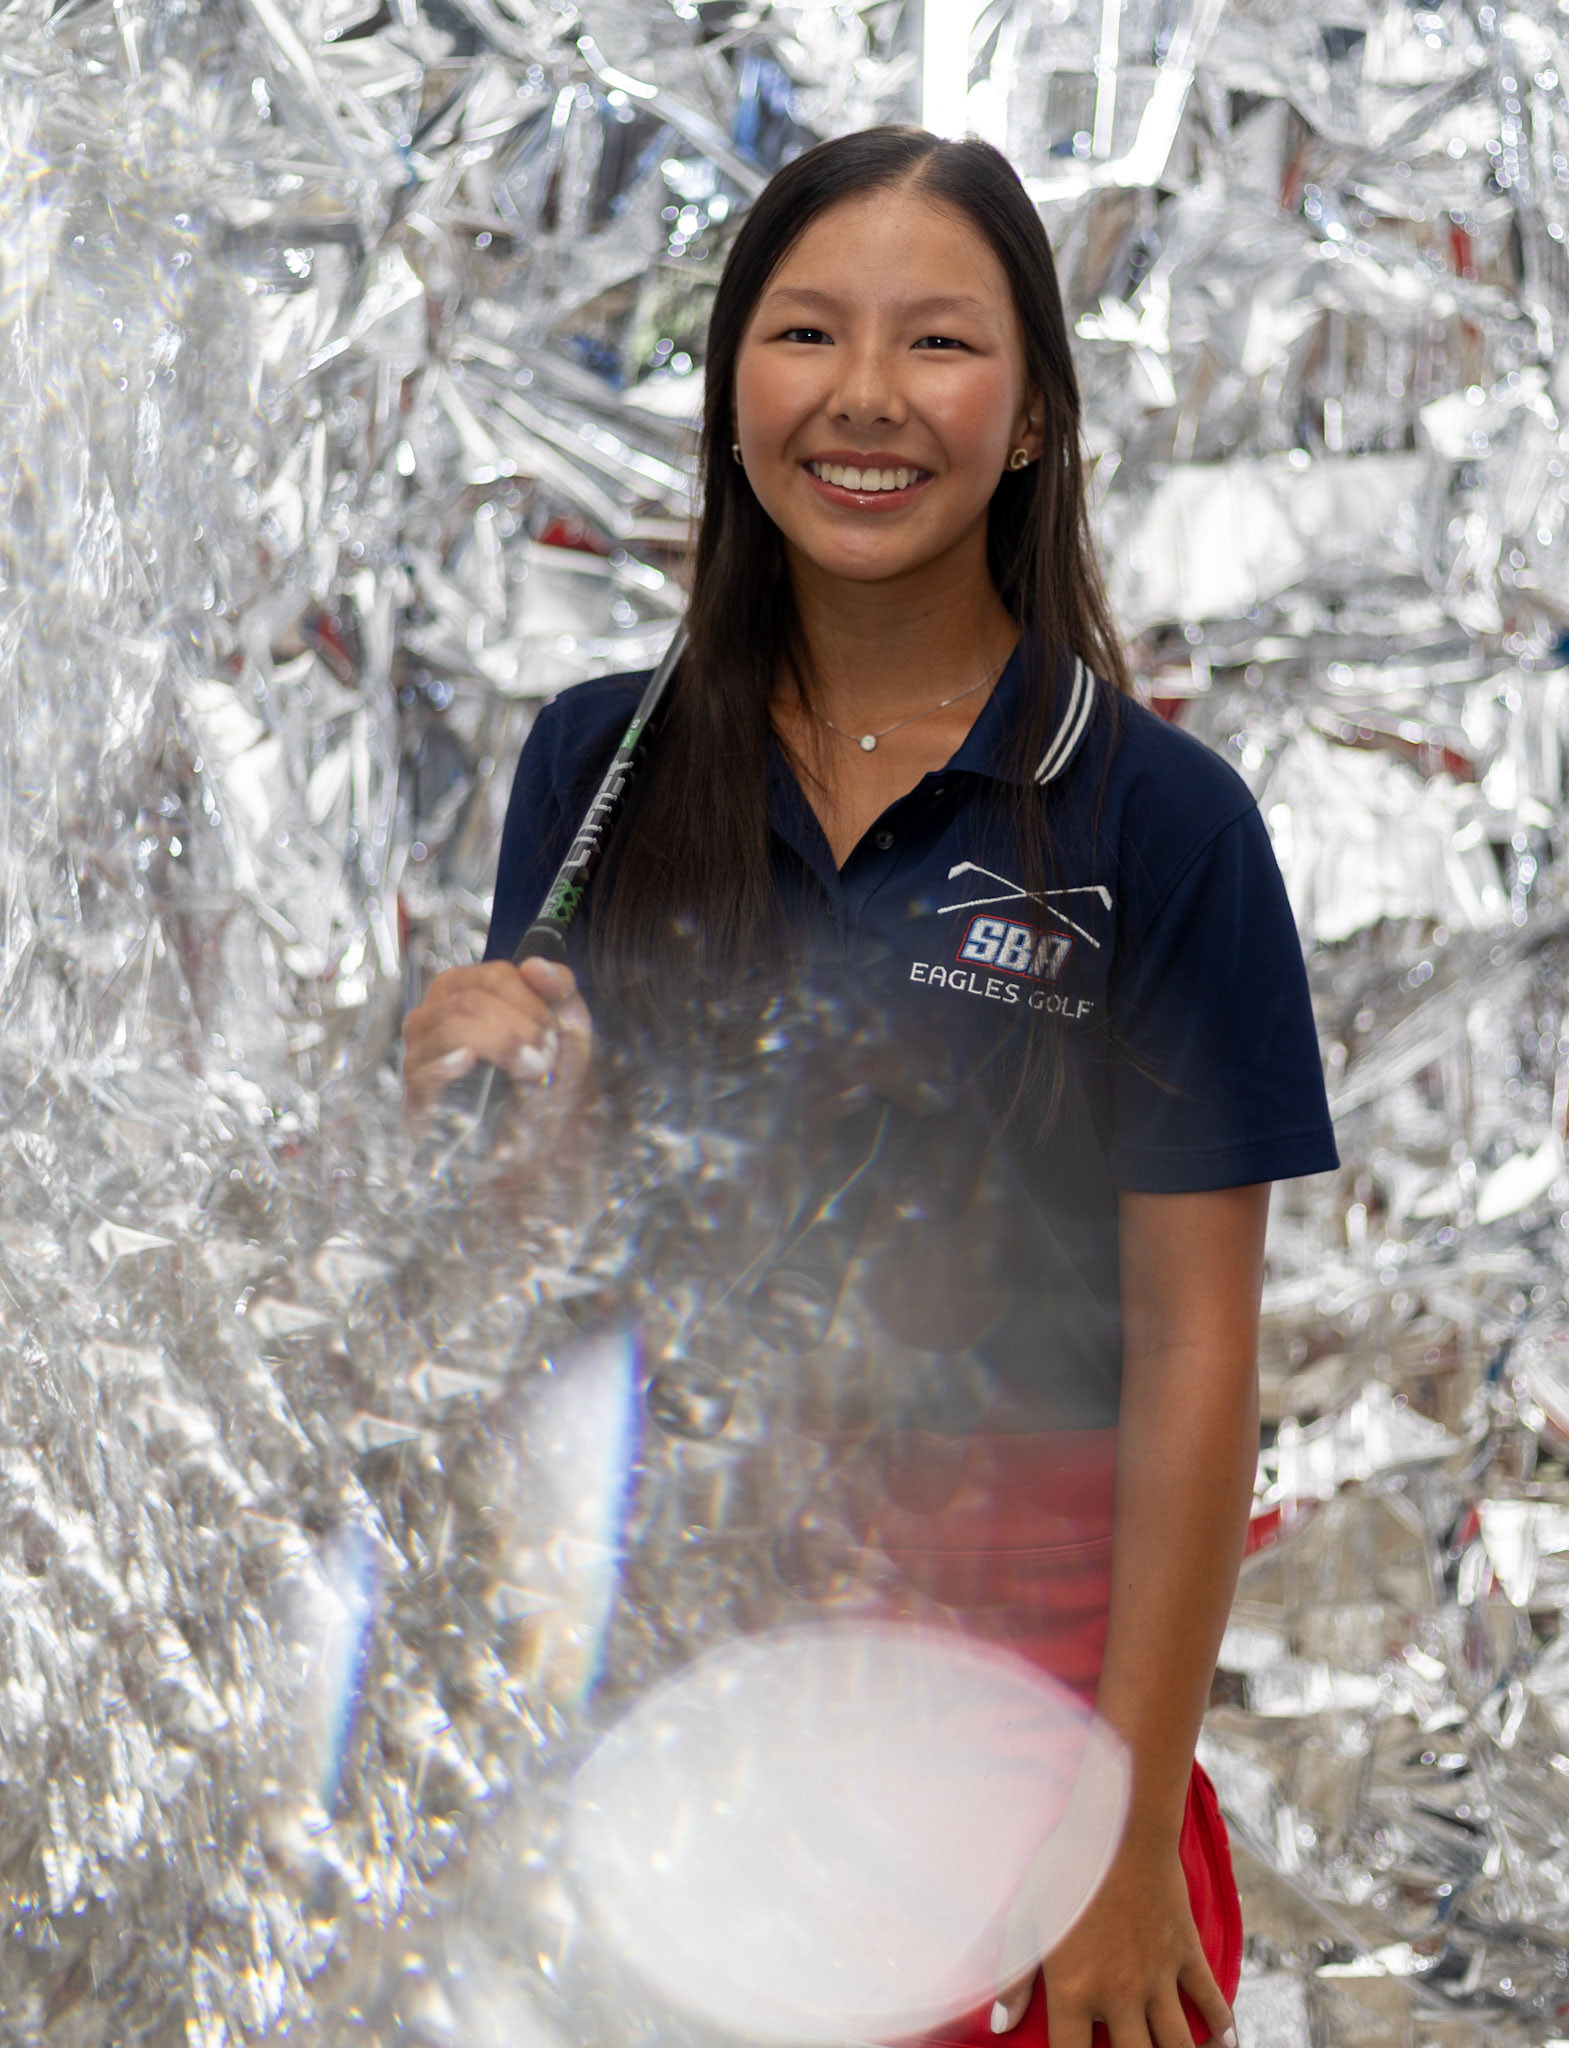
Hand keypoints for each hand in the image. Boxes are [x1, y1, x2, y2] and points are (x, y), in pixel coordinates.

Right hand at [401, 957, 592, 1125]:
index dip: (532, 1002)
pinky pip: (424, 1068)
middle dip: (521, 1028)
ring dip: (504, 1047)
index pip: (494, 975)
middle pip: (474, 1000)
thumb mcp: (567, 1030)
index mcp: (465, 992)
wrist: (536, 1146)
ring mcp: (419, 1055)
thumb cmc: (545, 1082)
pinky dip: (452, 1064)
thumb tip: (536, 964)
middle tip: (545, 1059)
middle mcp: (434, 1016)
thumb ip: (560, 989)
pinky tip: (471, 1065)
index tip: (554, 1034)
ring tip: (531, 1072)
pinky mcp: (414, 1096)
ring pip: (454, 1027)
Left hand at [991, 1834, 1235, 2047]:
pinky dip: (1222, 2028)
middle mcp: (1120, 1994)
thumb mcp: (1027, 1915)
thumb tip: (1000, 2025)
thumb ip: (1015, 1976)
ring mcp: (1158, 1976)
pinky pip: (1212, 2001)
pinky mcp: (1186, 1953)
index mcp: (1074, 1990)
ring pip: (1178, 2046)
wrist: (1120, 1825)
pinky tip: (1224, 2044)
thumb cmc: (1065, 1866)